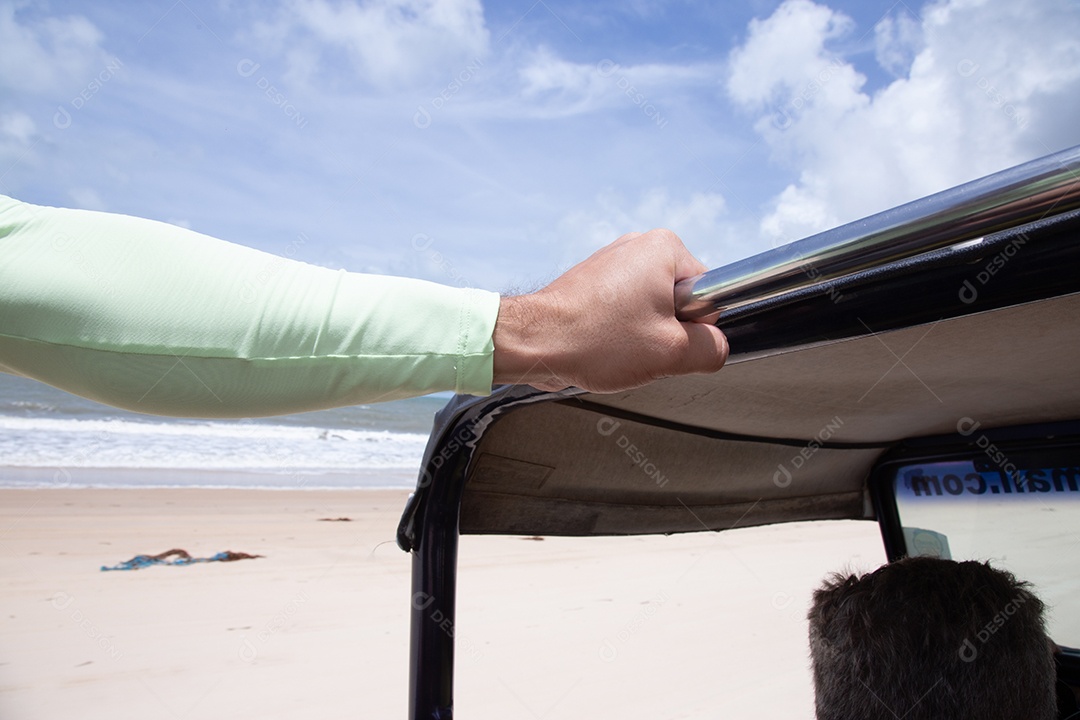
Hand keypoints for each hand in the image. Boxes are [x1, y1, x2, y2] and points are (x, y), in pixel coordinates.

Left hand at [492, 229, 727, 392]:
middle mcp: (638, 246)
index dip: (695, 327)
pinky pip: (623, 312)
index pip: (708, 294)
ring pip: (650, 310)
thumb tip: (717, 347)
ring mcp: (612, 262)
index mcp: (665, 248)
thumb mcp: (673, 352)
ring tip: (618, 347)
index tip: (669, 340)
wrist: (534, 342)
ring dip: (641, 335)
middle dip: (667, 332)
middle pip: (678, 302)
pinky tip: (603, 345)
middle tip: (642, 347)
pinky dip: (618, 333)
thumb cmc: (596, 339)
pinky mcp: (592, 282)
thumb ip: (712, 348)